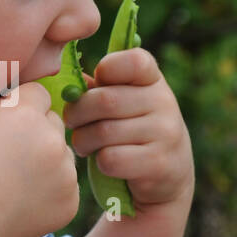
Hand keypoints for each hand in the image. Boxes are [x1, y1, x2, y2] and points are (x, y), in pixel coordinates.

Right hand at [0, 82, 80, 236]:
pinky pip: (65, 185)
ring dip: (46, 162)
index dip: (22, 108)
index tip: (7, 126)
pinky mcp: (71, 200)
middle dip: (37, 133)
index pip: (40, 95)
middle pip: (54, 123)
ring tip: (14, 183)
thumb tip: (15, 98)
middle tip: (10, 157)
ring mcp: (66, 173)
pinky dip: (50, 191)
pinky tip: (23, 200)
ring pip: (62, 155)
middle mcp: (53, 141)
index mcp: (26, 116)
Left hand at [61, 47, 194, 210]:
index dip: (106, 70)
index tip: (94, 87)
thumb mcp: (123, 104)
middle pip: (104, 100)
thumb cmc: (131, 133)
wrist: (167, 175)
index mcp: (153, 80)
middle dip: (77, 114)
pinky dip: (100, 163)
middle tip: (73, 123)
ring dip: (83, 141)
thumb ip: (99, 89)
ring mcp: (166, 133)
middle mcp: (164, 102)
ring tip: (85, 145)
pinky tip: (105, 163)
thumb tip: (69, 86)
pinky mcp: (160, 163)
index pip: (133, 61)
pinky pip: (111, 159)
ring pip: (104, 132)